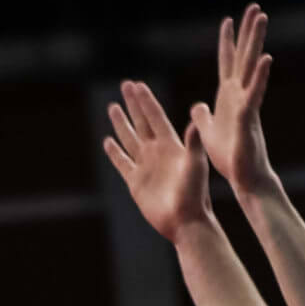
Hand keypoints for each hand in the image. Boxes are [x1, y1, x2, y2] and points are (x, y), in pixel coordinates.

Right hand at [102, 82, 212, 242]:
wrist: (186, 221)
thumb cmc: (195, 194)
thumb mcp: (196, 165)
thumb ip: (194, 144)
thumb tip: (194, 124)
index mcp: (171, 144)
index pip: (155, 116)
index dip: (146, 100)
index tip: (137, 84)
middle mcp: (157, 152)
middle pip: (142, 121)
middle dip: (133, 103)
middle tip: (125, 84)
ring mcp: (146, 166)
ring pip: (130, 138)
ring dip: (121, 123)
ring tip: (113, 107)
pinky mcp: (136, 182)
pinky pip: (122, 163)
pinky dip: (114, 152)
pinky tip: (108, 141)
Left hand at [192, 6, 280, 200]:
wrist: (243, 177)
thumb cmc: (229, 156)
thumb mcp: (208, 132)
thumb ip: (203, 116)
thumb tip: (198, 105)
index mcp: (228, 97)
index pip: (227, 63)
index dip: (227, 42)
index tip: (229, 19)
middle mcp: (239, 95)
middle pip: (243, 57)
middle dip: (248, 32)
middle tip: (255, 6)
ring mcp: (246, 104)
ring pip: (252, 67)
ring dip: (257, 42)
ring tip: (262, 19)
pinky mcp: (248, 118)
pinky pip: (255, 94)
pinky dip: (260, 76)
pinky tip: (266, 58)